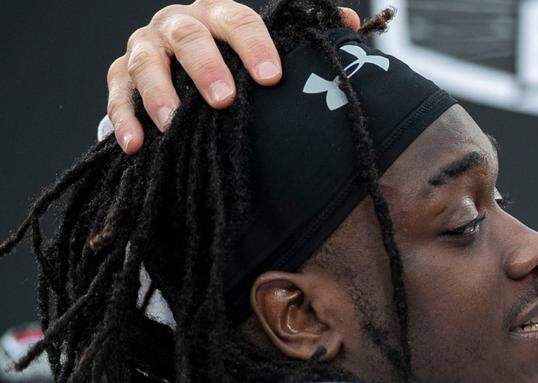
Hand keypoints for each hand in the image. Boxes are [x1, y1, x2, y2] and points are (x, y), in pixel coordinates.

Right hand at [106, 0, 360, 153]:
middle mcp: (179, 23)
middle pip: (188, 36)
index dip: (255, 46)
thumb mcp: (268, 45)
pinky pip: (116, 92)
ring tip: (172, 124)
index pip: (239, 19)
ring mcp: (146, 47)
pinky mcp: (121, 74)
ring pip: (145, 62)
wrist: (185, 65)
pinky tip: (136, 143)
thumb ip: (306, 35)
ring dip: (158, 93)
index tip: (272, 78)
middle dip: (205, 67)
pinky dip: (123, 117)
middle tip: (223, 101)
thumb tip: (349, 22)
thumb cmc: (234, 58)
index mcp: (219, 14)